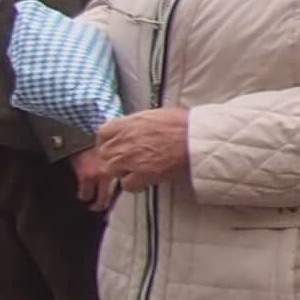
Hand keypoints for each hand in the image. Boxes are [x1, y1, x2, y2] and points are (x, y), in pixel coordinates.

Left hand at [74, 109, 191, 202]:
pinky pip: (127, 185)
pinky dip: (134, 185)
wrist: (196, 140)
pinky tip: (144, 182)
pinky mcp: (140, 176)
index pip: (103, 133)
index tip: (114, 144)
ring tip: (137, 171)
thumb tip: (134, 128)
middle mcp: (123, 142)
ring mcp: (129, 160)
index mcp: (126, 124)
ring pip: (113, 171)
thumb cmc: (183, 125)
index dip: (108, 140)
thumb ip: (137, 123)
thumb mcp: (155, 114)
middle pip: (105, 154)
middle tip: (128, 159)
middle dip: (115, 157)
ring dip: (123, 171)